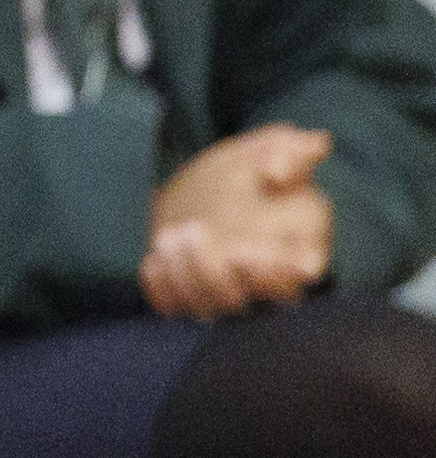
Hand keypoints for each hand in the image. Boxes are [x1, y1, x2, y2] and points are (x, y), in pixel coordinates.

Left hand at [143, 125, 333, 317]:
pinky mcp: (193, 294)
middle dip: (217, 272)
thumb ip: (295, 150)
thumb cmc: (252, 168)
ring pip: (211, 308)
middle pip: (250, 301)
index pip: (298, 279)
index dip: (273, 273)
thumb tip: (303, 154)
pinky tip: (153, 260)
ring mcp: (229, 291)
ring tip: (170, 236)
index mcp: (302, 248)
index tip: (243, 249)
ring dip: (186, 276)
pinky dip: (162, 288)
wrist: (207, 181)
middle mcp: (267, 280)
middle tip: (195, 229)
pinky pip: (176, 307)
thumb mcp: (276, 149)